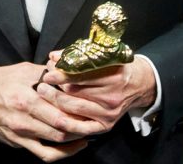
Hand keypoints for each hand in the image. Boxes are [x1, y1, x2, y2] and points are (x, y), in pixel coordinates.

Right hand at [0, 63, 90, 160]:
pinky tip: (73, 147)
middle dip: (85, 127)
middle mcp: (25, 117)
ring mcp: (21, 133)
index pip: (62, 106)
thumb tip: (68, 74)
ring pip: (57, 141)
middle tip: (100, 123)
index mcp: (27, 96)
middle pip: (63, 127)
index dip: (82, 109)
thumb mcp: (22, 70)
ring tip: (90, 132)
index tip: (96, 107)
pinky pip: (44, 154)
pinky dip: (62, 154)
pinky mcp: (18, 143)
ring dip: (77, 139)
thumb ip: (46, 73)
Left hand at [40, 53, 157, 134]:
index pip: (80, 75)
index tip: (48, 71)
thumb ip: (79, 55)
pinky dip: (66, 121)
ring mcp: (109, 113)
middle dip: (55, 86)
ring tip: (43, 93)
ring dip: (55, 100)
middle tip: (42, 82)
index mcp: (112, 76)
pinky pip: (81, 127)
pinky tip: (55, 114)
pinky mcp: (106, 125)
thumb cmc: (118, 67)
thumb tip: (54, 56)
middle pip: (74, 92)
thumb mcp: (104, 56)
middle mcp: (111, 96)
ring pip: (74, 108)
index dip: (61, 73)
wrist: (139, 84)